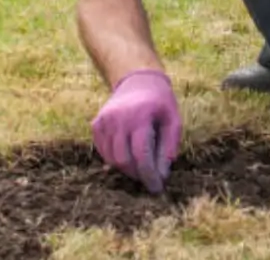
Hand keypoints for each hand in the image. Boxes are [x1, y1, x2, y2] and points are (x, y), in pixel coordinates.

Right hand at [91, 69, 180, 193]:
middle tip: (149, 179)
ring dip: (126, 169)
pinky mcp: (96, 124)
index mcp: (139, 115)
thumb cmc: (160, 102)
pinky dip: (115, 159)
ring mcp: (104, 120)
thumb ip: (169, 146)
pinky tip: (129, 156)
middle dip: (137, 175)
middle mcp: (117, 118)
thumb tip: (162, 174)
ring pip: (111, 158)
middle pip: (123, 159)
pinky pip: (103, 151)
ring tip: (141, 167)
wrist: (138, 80)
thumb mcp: (173, 120)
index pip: (142, 155)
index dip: (149, 175)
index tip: (157, 188)